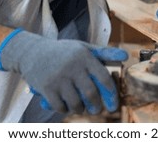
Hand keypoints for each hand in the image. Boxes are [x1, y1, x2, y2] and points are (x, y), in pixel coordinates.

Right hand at [0, 30, 127, 114]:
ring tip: (81, 109)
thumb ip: (104, 53)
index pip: (103, 77)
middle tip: (96, 110)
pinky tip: (67, 107)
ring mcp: (58, 77)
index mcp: (84, 56)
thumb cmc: (63, 51)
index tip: (113, 105)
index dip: (111, 94)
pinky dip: (66, 110)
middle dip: (96, 106)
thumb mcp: (83, 47)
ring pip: (76, 103)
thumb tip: (126, 57)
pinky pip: (61, 106)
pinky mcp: (46, 87)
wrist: (31, 52)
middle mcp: (72, 66)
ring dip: (80, 110)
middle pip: (91, 94)